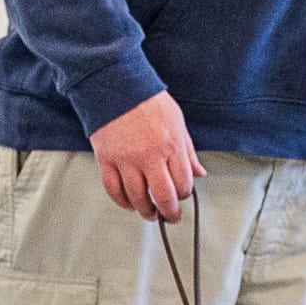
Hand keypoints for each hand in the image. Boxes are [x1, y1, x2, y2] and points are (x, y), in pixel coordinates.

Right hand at [91, 90, 202, 220]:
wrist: (116, 86)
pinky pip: (114, 190)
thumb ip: (188, 151)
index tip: (183, 197)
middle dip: (169, 212)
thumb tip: (199, 173)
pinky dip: (122, 202)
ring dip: (145, 211)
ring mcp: (126, 160)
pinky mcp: (106, 160)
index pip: (183, 183)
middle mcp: (150, 156)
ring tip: (150, 214)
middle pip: (163, 196)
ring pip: (138, 198)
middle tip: (170, 218)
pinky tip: (129, 204)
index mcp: (171, 146)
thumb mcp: (178, 122)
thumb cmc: (148, 101)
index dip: (185, 195)